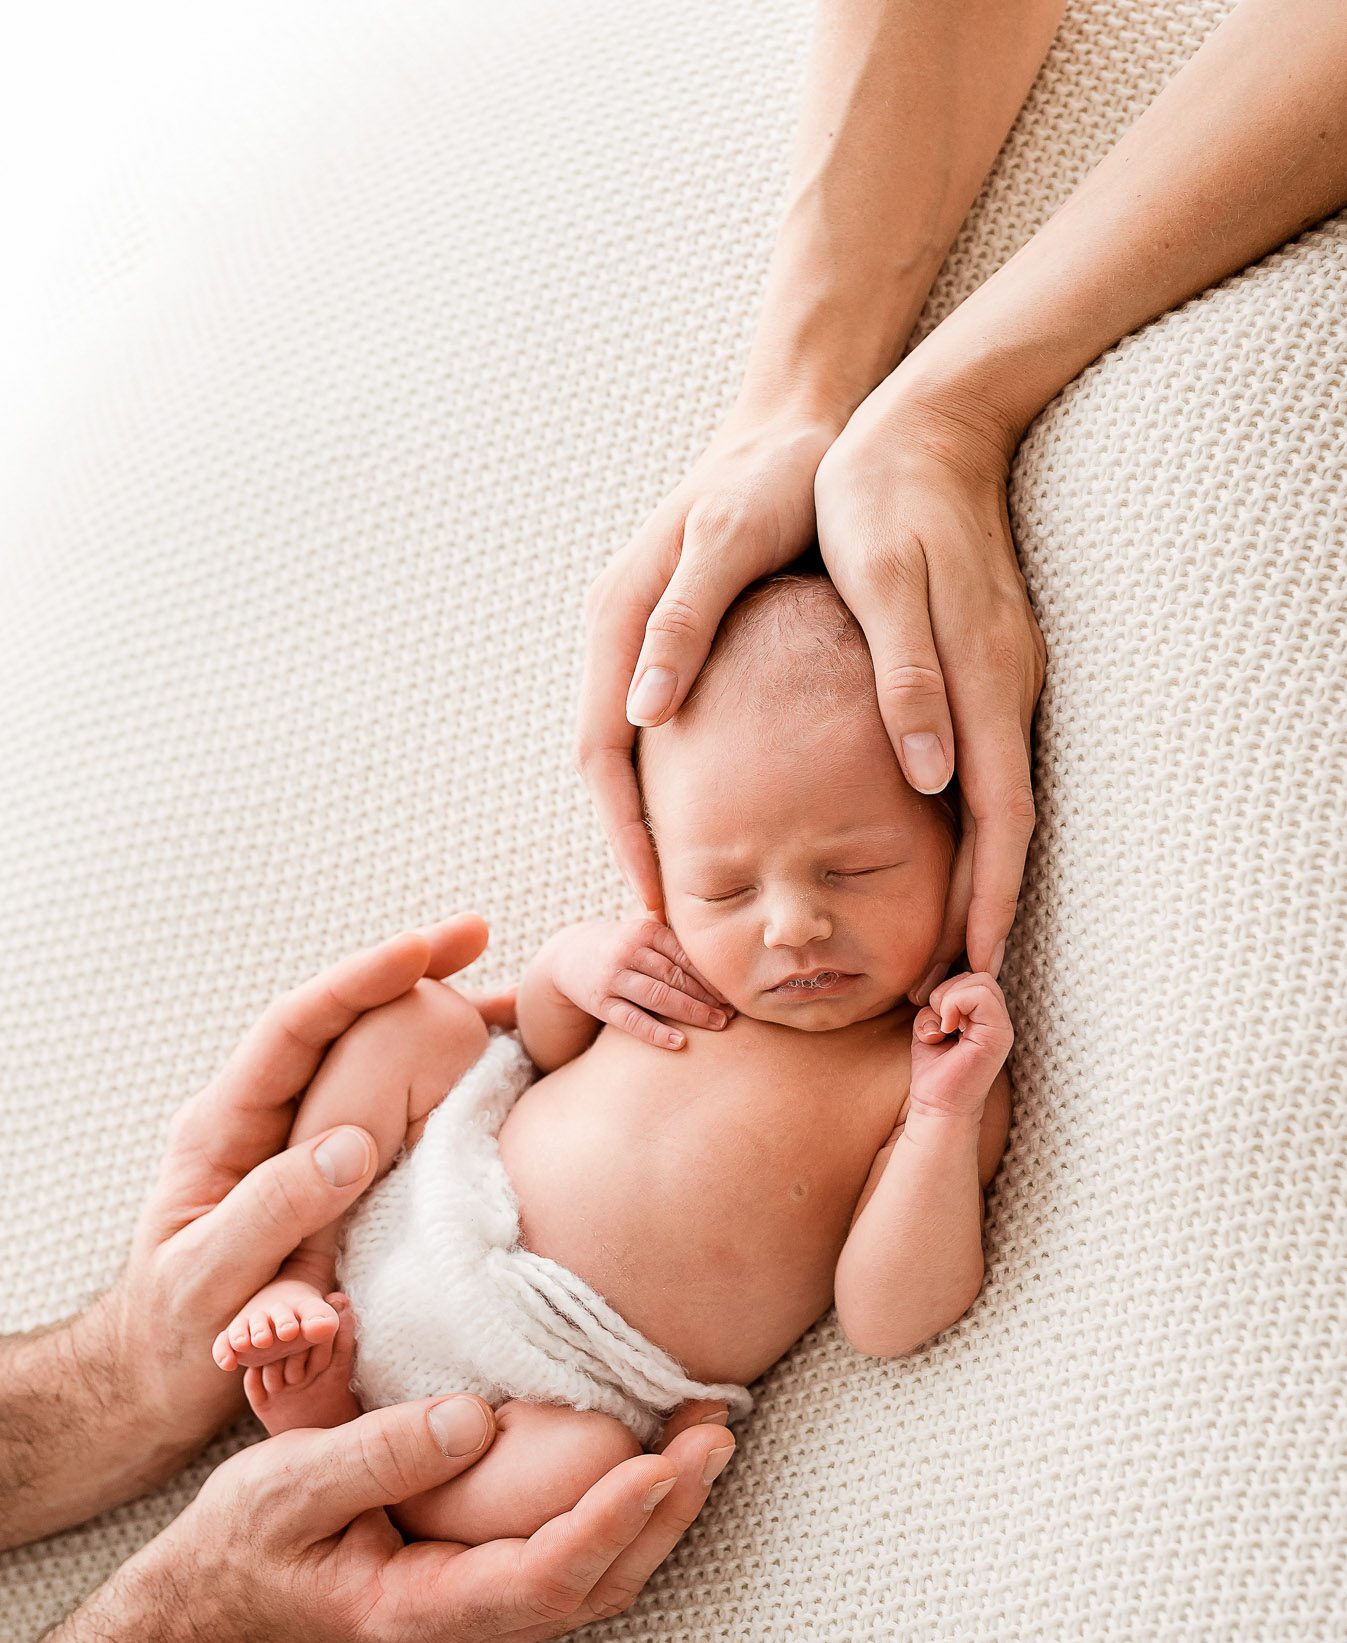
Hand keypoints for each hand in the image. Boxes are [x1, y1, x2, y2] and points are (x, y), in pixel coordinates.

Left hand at [105, 914, 493, 1459]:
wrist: (163, 1382)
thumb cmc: (174, 1337)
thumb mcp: (209, 1282)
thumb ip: (270, 1213)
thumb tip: (351, 1145)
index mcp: (224, 1127)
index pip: (293, 1029)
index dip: (354, 983)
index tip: (416, 951)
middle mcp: (269, 1119)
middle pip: (344, 1025)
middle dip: (411, 974)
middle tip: (478, 938)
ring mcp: (306, 1145)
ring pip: (378, 1062)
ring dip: (443, 1022)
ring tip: (518, 996)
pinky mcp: (341, 1181)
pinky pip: (399, 1117)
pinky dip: (452, 1087)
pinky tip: (508, 1074)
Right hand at [135, 1392, 738, 1642]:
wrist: (216, 1606)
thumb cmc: (246, 1544)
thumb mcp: (288, 1487)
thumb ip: (377, 1454)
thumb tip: (473, 1420)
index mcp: (421, 1613)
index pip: (542, 1579)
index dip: (607, 1523)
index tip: (657, 1464)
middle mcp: (471, 1627)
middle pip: (599, 1584)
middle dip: (667, 1508)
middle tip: (716, 1427)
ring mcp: (487, 1613)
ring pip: (604, 1577)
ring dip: (664, 1508)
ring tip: (708, 1430)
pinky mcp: (492, 1584)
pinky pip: (581, 1557)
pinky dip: (631, 1507)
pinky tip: (654, 1451)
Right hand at [545, 918, 733, 1050]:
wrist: (567, 955)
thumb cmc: (621, 947)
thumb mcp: (643, 934)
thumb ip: (676, 944)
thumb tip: (728, 964)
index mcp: (645, 931)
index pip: (686, 956)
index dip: (712, 977)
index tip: (734, 993)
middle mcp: (628, 951)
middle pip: (676, 977)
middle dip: (707, 997)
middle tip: (732, 1013)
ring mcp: (612, 978)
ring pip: (658, 997)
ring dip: (691, 1012)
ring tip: (717, 1025)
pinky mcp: (599, 1002)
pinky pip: (632, 1020)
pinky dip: (656, 1033)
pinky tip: (679, 1043)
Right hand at [576, 403, 842, 911]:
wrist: (804, 417)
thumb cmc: (775, 477)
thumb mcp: (729, 542)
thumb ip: (683, 623)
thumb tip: (640, 715)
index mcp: (620, 619)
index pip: (603, 755)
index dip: (627, 834)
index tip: (658, 902)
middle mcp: (621, 634)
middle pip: (611, 768)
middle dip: (636, 845)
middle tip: (672, 921)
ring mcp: (648, 637)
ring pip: (635, 753)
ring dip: (656, 821)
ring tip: (696, 887)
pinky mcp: (684, 636)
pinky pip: (669, 728)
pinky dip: (686, 783)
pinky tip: (726, 818)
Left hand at [813, 374, 1044, 992]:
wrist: (928, 419)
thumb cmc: (879, 498)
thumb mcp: (877, 581)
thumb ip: (904, 680)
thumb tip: (931, 778)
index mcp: (976, 678)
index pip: (995, 815)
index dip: (987, 896)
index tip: (972, 967)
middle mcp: (1001, 685)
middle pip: (1006, 821)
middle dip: (988, 904)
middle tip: (957, 983)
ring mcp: (1000, 672)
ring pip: (998, 793)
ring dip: (981, 866)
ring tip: (949, 935)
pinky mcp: (985, 657)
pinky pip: (986, 757)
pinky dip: (970, 815)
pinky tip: (941, 839)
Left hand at [910, 970, 1013, 1120]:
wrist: (937, 1107)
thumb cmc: (934, 1071)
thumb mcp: (930, 1027)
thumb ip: (937, 1004)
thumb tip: (935, 988)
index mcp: (986, 1017)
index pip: (972, 978)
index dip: (948, 991)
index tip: (937, 1020)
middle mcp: (999, 1020)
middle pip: (977, 975)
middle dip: (946, 993)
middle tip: (938, 1023)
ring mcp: (1002, 1027)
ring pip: (980, 980)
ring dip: (948, 1000)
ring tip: (942, 1028)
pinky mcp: (999, 1035)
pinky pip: (980, 994)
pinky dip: (953, 1004)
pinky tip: (945, 1031)